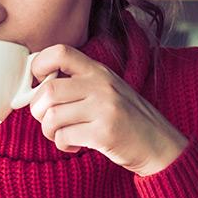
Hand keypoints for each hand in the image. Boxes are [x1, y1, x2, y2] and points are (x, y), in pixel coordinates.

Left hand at [28, 44, 188, 176]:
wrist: (160, 145)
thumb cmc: (127, 119)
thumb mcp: (107, 90)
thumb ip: (78, 84)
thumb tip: (36, 87)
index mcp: (99, 71)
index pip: (60, 52)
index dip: (38, 65)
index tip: (37, 83)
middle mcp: (102, 85)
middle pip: (48, 90)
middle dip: (38, 109)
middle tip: (47, 119)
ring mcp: (105, 108)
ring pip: (52, 116)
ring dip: (48, 131)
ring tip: (60, 135)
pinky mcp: (105, 133)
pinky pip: (64, 137)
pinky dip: (62, 145)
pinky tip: (74, 145)